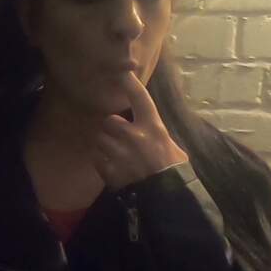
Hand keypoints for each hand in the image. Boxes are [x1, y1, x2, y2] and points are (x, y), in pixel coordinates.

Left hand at [93, 71, 188, 192]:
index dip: (129, 83)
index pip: (139, 98)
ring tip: (115, 154)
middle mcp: (133, 136)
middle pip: (109, 121)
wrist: (167, 198)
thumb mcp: (173, 147)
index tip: (122, 72)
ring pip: (100, 139)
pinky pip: (96, 158)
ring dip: (105, 145)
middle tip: (118, 137)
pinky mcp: (110, 170)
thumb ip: (156, 134)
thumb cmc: (174, 171)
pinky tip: (111, 166)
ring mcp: (119, 154)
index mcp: (153, 127)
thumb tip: (148, 127)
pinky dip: (101, 161)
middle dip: (111, 128)